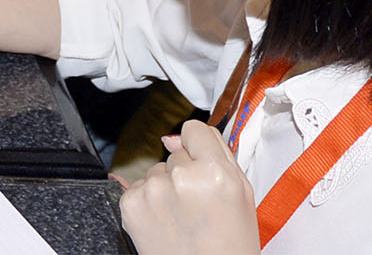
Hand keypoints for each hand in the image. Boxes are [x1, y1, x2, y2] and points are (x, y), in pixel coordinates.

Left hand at [117, 120, 257, 254]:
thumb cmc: (230, 246)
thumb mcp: (241, 195)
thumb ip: (218, 153)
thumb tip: (180, 134)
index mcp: (214, 172)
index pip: (194, 129)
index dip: (200, 147)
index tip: (203, 162)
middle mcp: (179, 177)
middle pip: (175, 153)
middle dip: (186, 172)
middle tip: (200, 204)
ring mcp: (152, 190)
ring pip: (157, 171)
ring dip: (167, 188)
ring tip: (184, 218)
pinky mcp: (130, 204)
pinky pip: (139, 188)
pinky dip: (149, 202)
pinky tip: (166, 222)